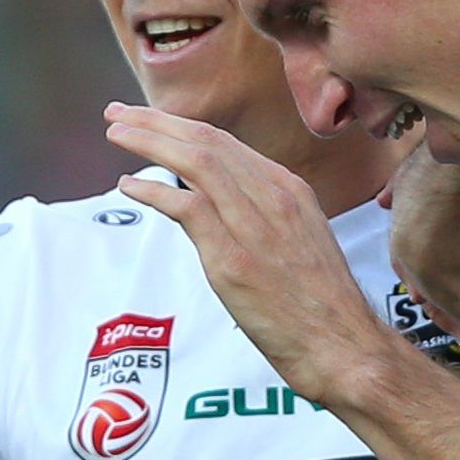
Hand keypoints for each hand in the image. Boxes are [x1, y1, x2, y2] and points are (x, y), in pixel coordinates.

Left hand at [104, 105, 398, 406]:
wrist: (343, 345)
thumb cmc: (320, 307)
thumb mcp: (301, 243)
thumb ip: (263, 219)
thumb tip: (219, 211)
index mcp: (290, 190)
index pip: (227, 143)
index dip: (183, 126)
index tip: (151, 119)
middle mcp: (273, 196)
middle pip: (207, 140)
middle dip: (157, 121)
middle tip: (119, 113)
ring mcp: (254, 225)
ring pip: (195, 162)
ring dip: (149, 142)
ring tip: (116, 133)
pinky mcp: (234, 258)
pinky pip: (186, 206)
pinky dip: (153, 190)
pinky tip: (129, 186)